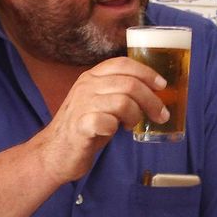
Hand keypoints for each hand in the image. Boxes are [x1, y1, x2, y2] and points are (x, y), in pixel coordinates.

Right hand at [32, 57, 168, 183]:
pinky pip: (109, 122)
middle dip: (151, 100)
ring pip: (124, 102)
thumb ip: (120, 92)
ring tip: (132, 125)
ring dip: (136, 115)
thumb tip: (154, 93)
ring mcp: (82, 105)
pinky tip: (114, 132)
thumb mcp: (100, 102)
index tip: (161, 85)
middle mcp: (86, 86)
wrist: (55, 152)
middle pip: (129, 84)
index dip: (146, 72)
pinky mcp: (81, 126)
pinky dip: (117, 128)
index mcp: (91, 76)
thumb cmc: (83, 127)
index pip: (122, 64)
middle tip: (160, 115)